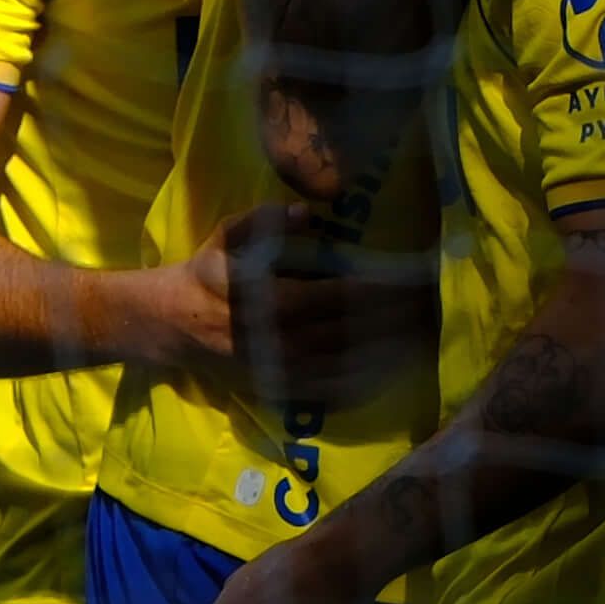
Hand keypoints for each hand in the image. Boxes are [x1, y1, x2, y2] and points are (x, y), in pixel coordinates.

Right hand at [195, 205, 437, 408]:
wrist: (173, 325)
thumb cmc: (207, 273)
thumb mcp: (226, 236)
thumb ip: (264, 220)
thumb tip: (309, 212)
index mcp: (267, 299)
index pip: (334, 297)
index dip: (376, 290)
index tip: (411, 279)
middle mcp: (277, 340)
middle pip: (348, 333)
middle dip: (394, 320)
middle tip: (431, 306)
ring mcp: (279, 370)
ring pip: (345, 366)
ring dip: (387, 352)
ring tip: (423, 335)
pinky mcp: (279, 388)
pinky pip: (329, 392)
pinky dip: (365, 382)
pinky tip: (390, 369)